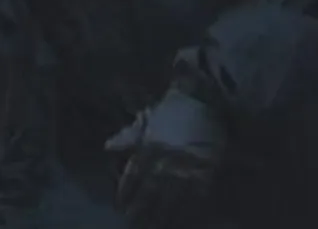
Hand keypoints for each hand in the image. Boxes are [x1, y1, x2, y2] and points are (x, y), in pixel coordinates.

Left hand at [104, 88, 227, 228]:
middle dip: (139, 210)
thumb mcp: (149, 120)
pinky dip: (187, 212)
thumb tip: (108, 146)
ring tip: (154, 227)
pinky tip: (181, 221)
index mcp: (148, 148)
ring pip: (169, 200)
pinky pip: (194, 199)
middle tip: (132, 223)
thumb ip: (129, 136)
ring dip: (161, 216)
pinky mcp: (206, 175)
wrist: (209, 101)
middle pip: (148, 193)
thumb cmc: (175, 110)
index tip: (119, 207)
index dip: (124, 193)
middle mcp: (164, 162)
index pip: (132, 177)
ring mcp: (185, 170)